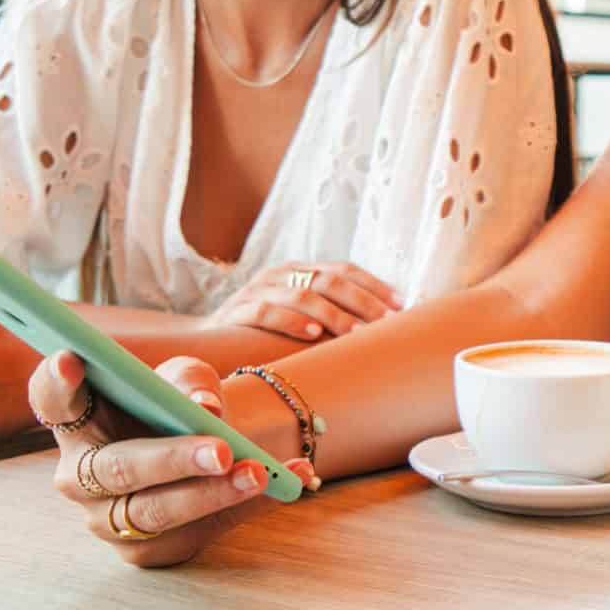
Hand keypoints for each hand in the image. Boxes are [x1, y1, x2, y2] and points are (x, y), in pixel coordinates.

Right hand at [30, 350, 313, 567]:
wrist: (199, 451)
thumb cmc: (175, 407)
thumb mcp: (184, 381)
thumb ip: (190, 382)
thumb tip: (205, 408)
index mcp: (76, 421)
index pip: (52, 399)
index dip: (56, 381)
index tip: (72, 358)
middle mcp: (79, 476)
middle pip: (118, 469)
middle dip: (173, 459)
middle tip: (221, 450)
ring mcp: (107, 520)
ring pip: (157, 513)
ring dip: (214, 495)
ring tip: (259, 472)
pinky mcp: (146, 550)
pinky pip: (197, 534)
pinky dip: (245, 509)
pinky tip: (287, 483)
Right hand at [207, 261, 401, 341]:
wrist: (208, 340)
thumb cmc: (266, 332)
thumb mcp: (299, 314)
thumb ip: (331, 312)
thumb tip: (383, 324)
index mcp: (300, 270)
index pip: (343, 269)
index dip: (373, 284)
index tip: (401, 304)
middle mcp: (281, 275)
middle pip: (328, 280)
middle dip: (361, 301)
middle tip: (384, 322)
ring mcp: (258, 291)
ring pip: (302, 295)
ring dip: (333, 314)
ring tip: (355, 332)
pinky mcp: (238, 312)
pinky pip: (267, 313)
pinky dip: (292, 322)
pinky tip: (312, 333)